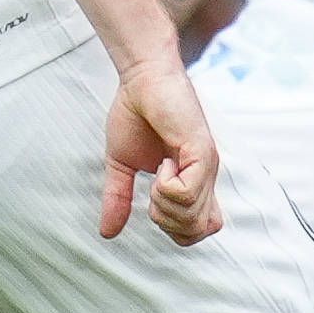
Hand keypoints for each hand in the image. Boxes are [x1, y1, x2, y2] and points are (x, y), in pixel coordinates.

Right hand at [100, 58, 223, 245]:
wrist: (142, 79)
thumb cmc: (136, 114)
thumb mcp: (121, 166)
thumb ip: (118, 199)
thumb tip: (107, 233)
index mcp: (192, 183)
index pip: (197, 230)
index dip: (173, 229)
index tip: (151, 200)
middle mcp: (204, 178)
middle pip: (196, 231)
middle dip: (166, 222)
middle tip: (152, 191)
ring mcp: (206, 166)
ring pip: (192, 218)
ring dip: (164, 203)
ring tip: (157, 172)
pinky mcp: (202, 151)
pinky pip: (187, 193)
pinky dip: (167, 186)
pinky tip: (163, 162)